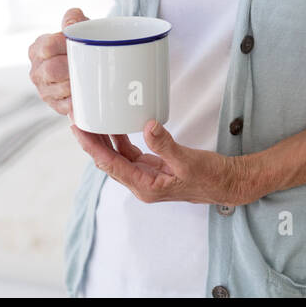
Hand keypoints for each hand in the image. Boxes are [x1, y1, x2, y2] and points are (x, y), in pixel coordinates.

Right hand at [29, 6, 86, 116]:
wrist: (86, 62)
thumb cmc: (81, 42)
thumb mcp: (78, 25)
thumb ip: (73, 19)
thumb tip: (72, 22)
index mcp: (37, 48)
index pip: (48, 46)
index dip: (66, 45)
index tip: (82, 44)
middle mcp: (37, 70)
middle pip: (52, 70)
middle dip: (72, 67)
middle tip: (90, 63)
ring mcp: (44, 89)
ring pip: (60, 89)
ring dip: (77, 85)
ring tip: (91, 77)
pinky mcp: (55, 105)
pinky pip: (66, 107)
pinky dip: (78, 104)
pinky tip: (86, 99)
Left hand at [70, 119, 259, 206]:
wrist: (227, 184)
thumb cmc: (211, 177)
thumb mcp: (188, 161)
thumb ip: (166, 144)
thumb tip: (147, 126)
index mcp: (145, 186)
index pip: (110, 164)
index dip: (92, 146)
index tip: (78, 129)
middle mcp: (141, 184)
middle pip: (108, 161)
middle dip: (92, 142)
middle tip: (78, 119)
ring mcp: (147, 176)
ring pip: (117, 157)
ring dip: (105, 140)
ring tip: (93, 120)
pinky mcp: (154, 168)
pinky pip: (131, 154)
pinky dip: (122, 140)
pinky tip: (118, 127)